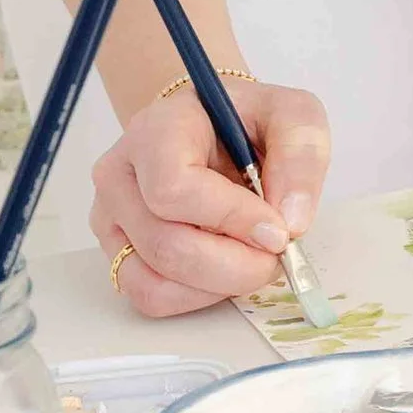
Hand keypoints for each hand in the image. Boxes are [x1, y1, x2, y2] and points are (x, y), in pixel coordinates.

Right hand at [91, 78, 331, 319]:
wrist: (213, 129)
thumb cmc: (245, 120)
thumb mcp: (290, 114)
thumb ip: (300, 155)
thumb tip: (292, 220)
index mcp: (156, 129)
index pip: (174, 188)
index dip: (230, 219)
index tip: (278, 230)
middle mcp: (121, 174)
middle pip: (166, 245)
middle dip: (233, 265)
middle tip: (276, 256)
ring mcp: (112, 217)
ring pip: (155, 280)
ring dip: (217, 286)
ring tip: (252, 260)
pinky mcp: (117, 252)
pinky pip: (150, 296)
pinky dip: (196, 297)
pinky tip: (225, 272)